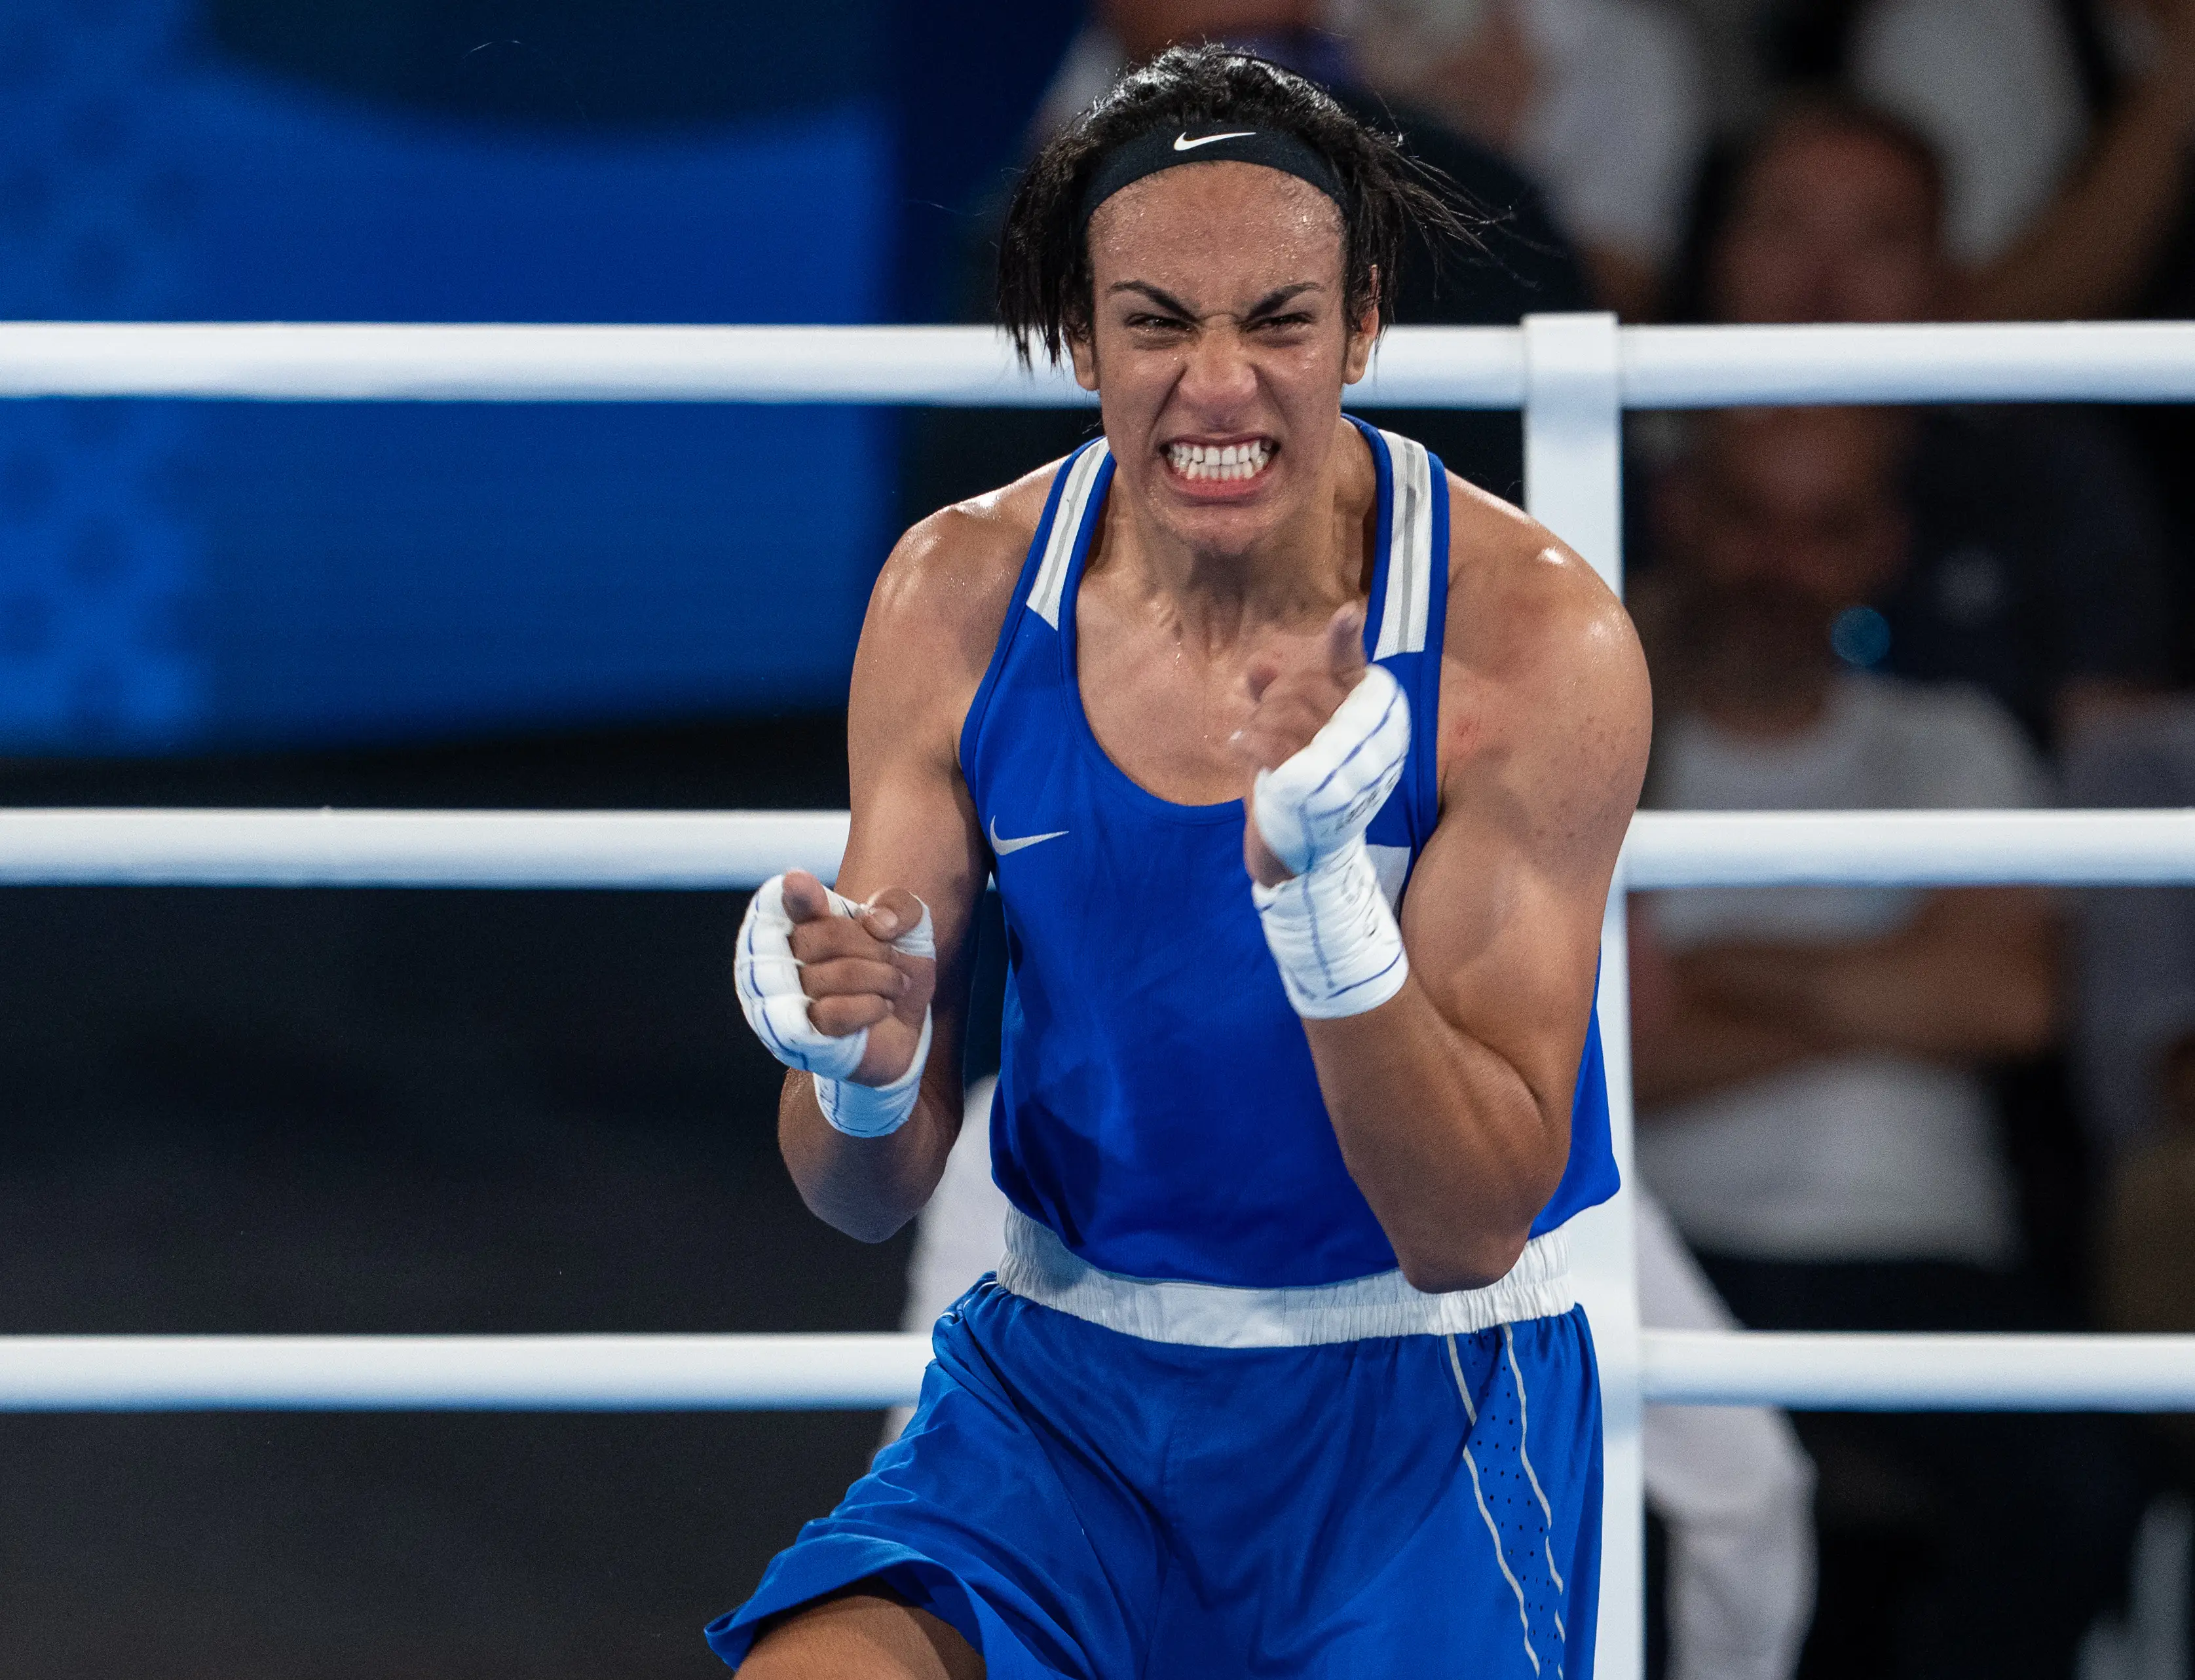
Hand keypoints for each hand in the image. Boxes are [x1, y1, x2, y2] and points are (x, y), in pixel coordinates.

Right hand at [781, 870, 935, 1085]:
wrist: (901, 1026)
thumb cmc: (891, 969)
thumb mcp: (910, 928)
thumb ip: (899, 906)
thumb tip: (877, 922)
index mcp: (801, 921)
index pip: (787, 902)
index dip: (794, 893)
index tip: (797, 882)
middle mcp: (780, 956)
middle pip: (818, 937)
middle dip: (871, 947)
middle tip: (891, 958)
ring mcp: (782, 999)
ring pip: (827, 977)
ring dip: (880, 978)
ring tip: (894, 986)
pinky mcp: (797, 1036)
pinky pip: (832, 1013)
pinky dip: (870, 1007)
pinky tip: (882, 1007)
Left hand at [1241, 604, 1369, 885]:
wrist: (1298, 859)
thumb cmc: (1297, 791)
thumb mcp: (1284, 738)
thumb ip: (1276, 698)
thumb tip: (1261, 662)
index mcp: (1369, 724)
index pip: (1355, 674)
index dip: (1345, 644)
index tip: (1346, 614)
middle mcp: (1365, 743)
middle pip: (1306, 685)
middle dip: (1274, 695)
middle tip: (1261, 719)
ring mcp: (1342, 766)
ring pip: (1288, 711)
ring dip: (1258, 720)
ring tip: (1251, 740)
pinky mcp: (1314, 789)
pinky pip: (1273, 743)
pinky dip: (1247, 740)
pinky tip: (1239, 746)